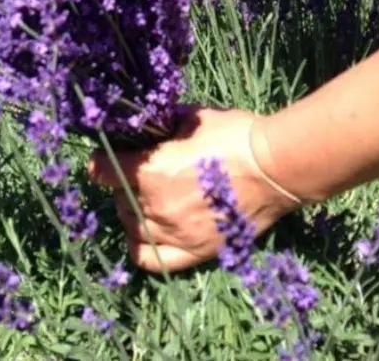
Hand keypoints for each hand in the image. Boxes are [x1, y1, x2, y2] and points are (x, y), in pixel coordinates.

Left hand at [86, 106, 301, 272]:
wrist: (276, 168)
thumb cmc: (235, 136)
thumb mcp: (192, 118)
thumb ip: (163, 126)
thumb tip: (147, 127)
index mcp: (151, 171)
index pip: (103, 170)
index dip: (101, 160)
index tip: (106, 156)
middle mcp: (155, 206)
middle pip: (118, 198)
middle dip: (123, 183)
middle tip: (139, 171)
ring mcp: (175, 233)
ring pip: (132, 227)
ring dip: (133, 211)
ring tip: (148, 198)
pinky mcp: (195, 251)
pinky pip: (152, 259)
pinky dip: (142, 246)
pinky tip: (147, 232)